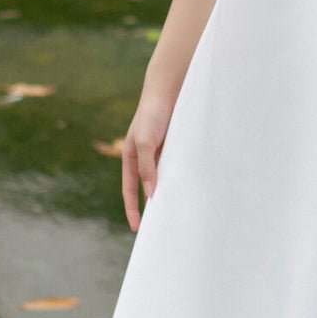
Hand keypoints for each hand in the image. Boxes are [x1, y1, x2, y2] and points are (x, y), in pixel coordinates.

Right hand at [122, 92, 173, 231]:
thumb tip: (150, 193)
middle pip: (146, 187)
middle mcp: (144, 156)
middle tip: (159, 225)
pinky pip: (175, 167)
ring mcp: (159, 152)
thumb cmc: (153, 113)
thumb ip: (147, 167)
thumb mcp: (147, 142)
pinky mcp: (174, 146)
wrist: (168, 90)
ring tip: (175, 211)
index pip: (129, 189)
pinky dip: (179, 178)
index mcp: (130, 156)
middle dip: (150, 205)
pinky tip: (187, 188)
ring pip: (162, 178)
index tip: (137, 228)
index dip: (132, 209)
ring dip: (167, 192)